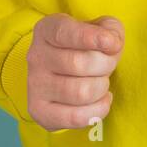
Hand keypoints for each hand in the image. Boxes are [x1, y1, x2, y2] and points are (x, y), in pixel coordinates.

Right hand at [26, 14, 123, 130]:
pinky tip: (101, 99)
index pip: (65, 32)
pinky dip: (98, 109)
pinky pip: (76, 117)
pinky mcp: (40, 111)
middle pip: (79, 64)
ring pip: (81, 92)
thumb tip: (112, 44)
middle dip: (106, 65)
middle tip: (109, 64)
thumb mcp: (100, 28)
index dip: (90, 38)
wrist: (62, 71)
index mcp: (47, 29)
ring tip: (101, 81)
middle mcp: (36, 56)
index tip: (112, 43)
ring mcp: (35, 85)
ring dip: (102, 87)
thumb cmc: (86, 47)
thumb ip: (110, 30)